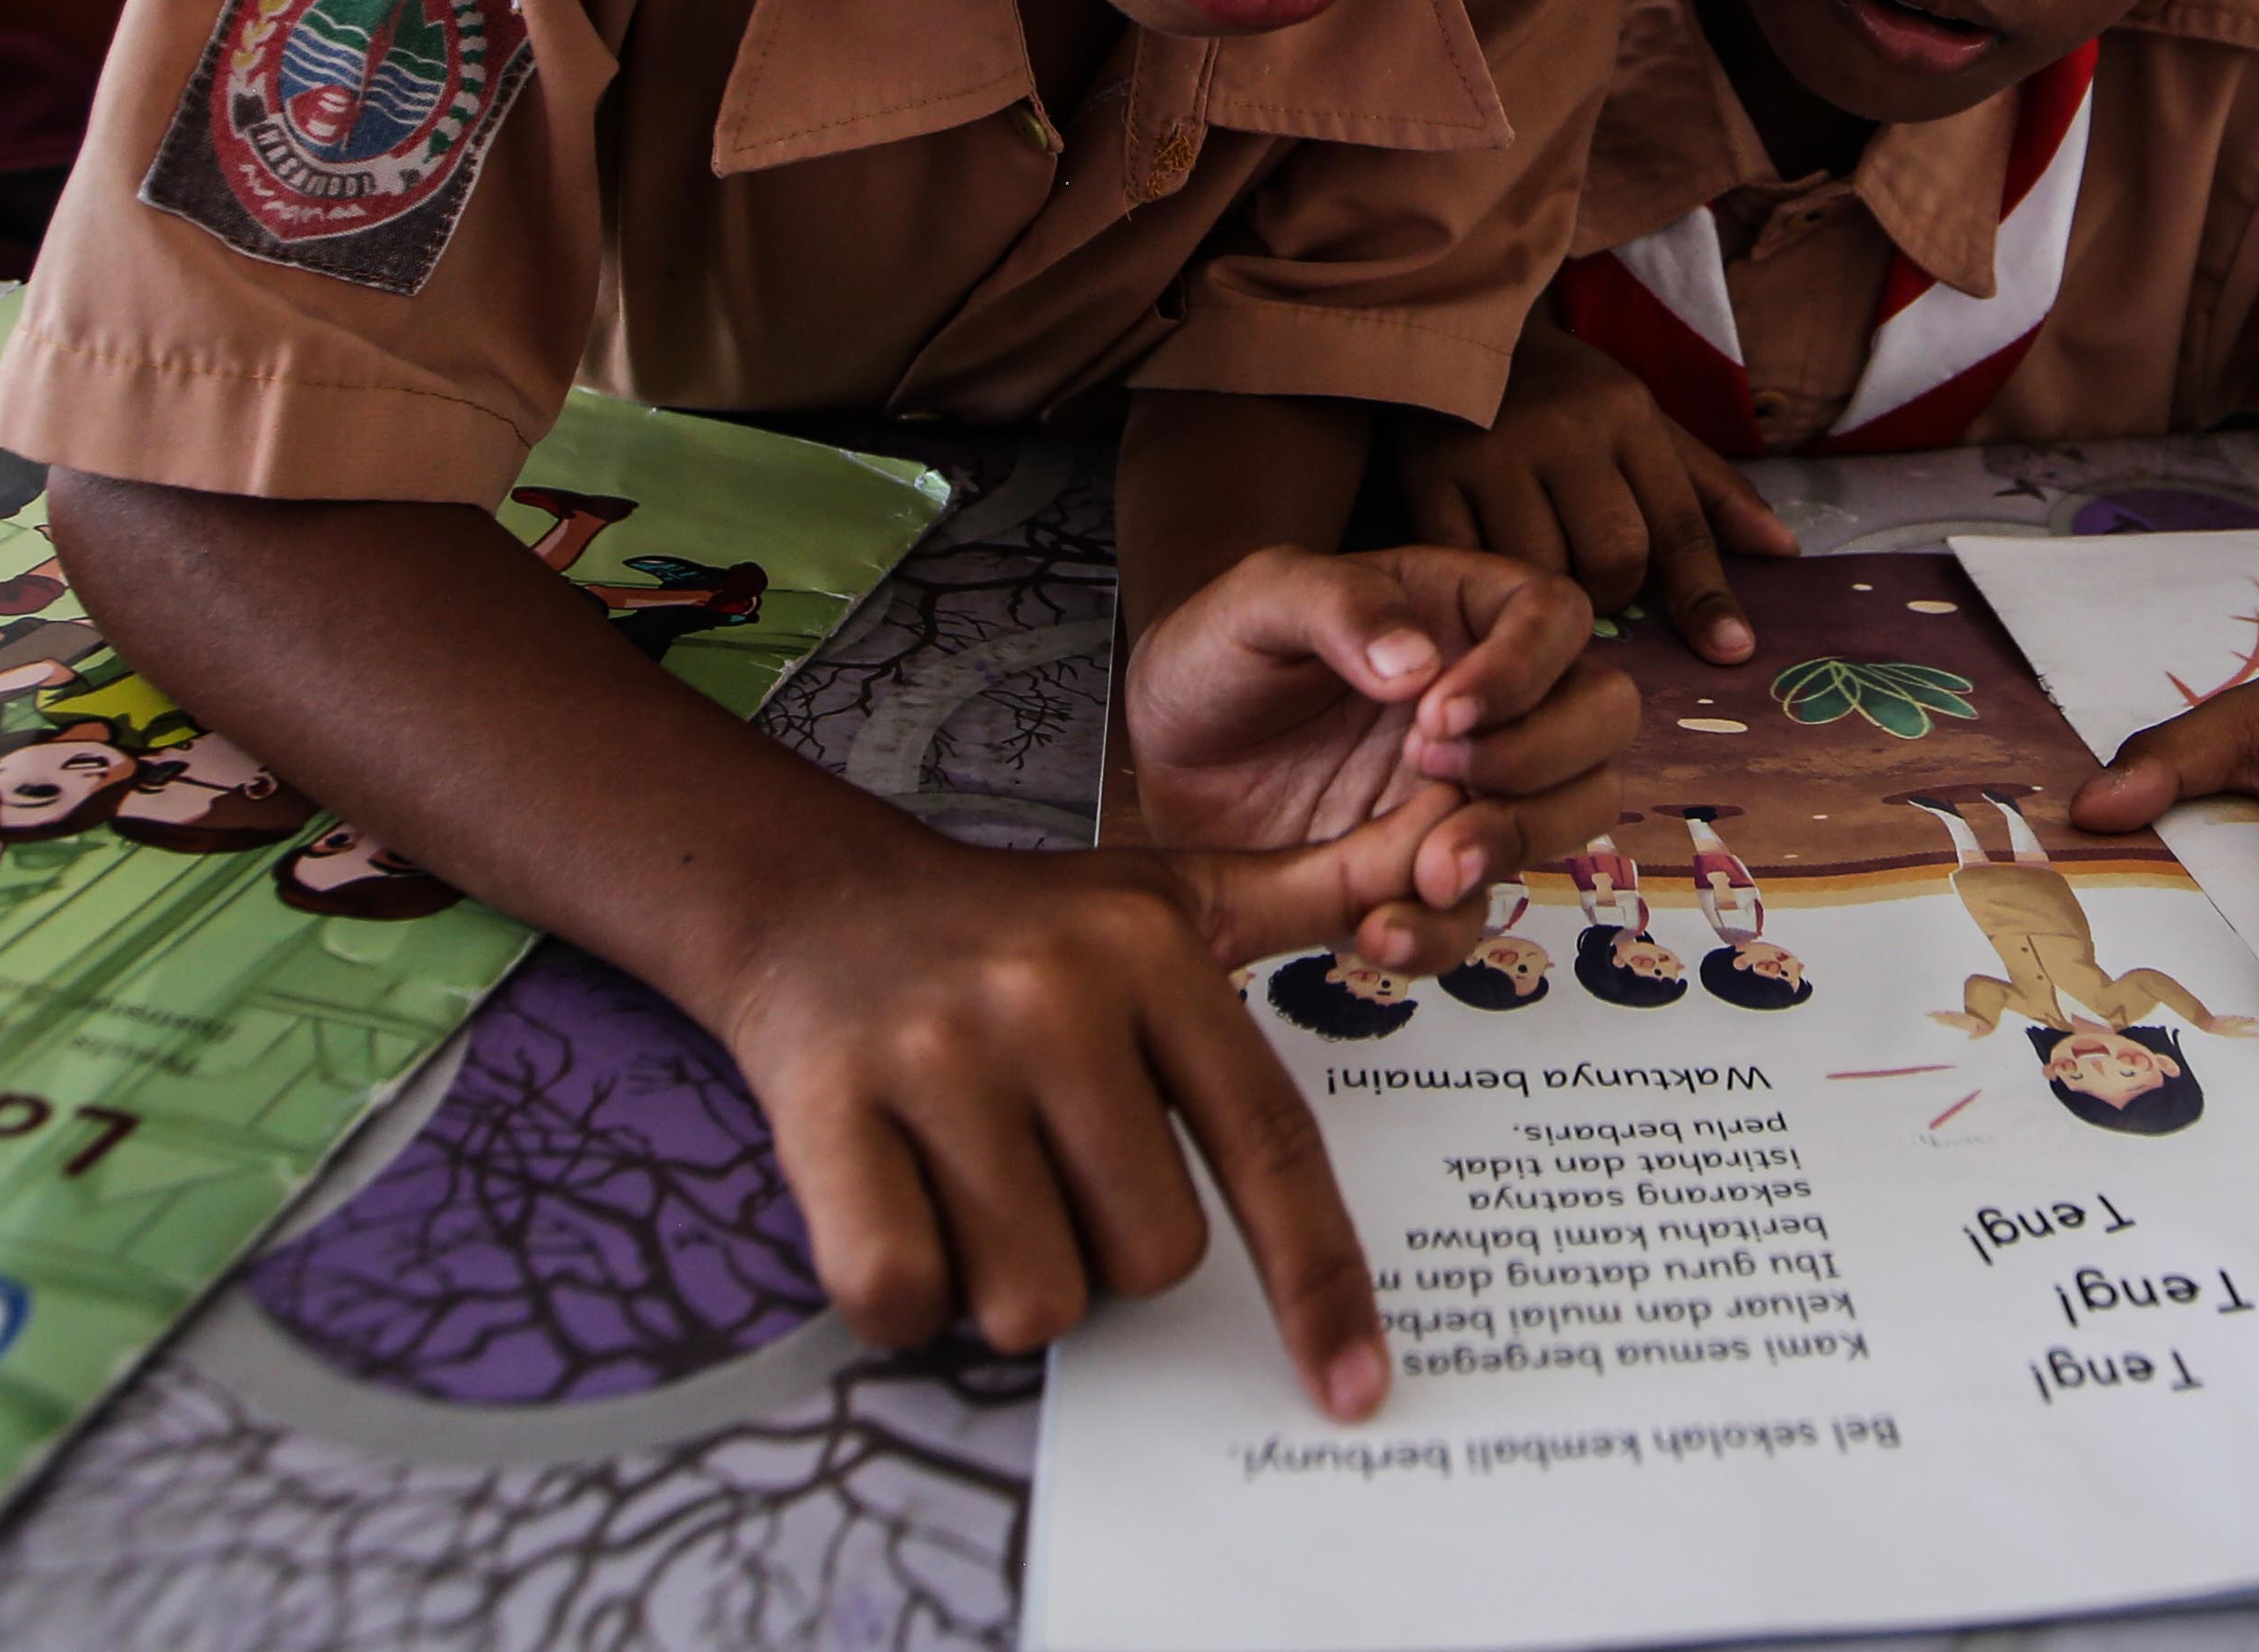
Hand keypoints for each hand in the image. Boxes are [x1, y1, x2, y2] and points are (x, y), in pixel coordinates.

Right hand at [712, 839, 1387, 1412]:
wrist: (813, 898)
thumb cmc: (1019, 926)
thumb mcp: (1169, 893)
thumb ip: (1309, 897)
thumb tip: (1446, 868)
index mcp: (1155, 957)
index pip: (1271, 1147)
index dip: (1319, 1283)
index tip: (1355, 1390)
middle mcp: (1055, 998)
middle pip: (1152, 1256)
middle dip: (1111, 1254)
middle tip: (1055, 1177)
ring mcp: (940, 1055)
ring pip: (1034, 1296)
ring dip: (1008, 1282)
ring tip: (974, 1185)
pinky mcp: (830, 1109)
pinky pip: (902, 1292)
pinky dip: (905, 1296)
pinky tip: (900, 1210)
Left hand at [1125, 546, 1632, 971]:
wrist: (1164, 753)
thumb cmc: (1220, 651)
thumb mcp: (1257, 599)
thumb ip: (1337, 605)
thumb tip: (1419, 663)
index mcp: (1465, 612)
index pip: (1555, 619)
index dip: (1525, 669)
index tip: (1442, 712)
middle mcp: (1496, 701)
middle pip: (1601, 718)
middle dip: (1542, 757)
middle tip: (1434, 770)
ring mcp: (1472, 790)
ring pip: (1571, 815)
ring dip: (1515, 844)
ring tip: (1429, 868)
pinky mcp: (1428, 871)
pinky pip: (1475, 915)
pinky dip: (1442, 933)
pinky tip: (1379, 930)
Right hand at [1402, 313, 1794, 659]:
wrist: (1459, 332)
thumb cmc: (1565, 395)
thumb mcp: (1643, 424)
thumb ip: (1708, 492)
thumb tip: (1783, 551)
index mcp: (1627, 415)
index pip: (1681, 524)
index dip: (1707, 596)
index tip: (1732, 652)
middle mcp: (1565, 431)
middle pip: (1614, 558)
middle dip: (1614, 591)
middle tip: (1596, 587)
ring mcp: (1492, 452)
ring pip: (1541, 571)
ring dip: (1548, 594)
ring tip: (1539, 578)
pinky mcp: (1428, 475)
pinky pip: (1470, 567)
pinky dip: (1485, 589)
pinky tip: (1486, 585)